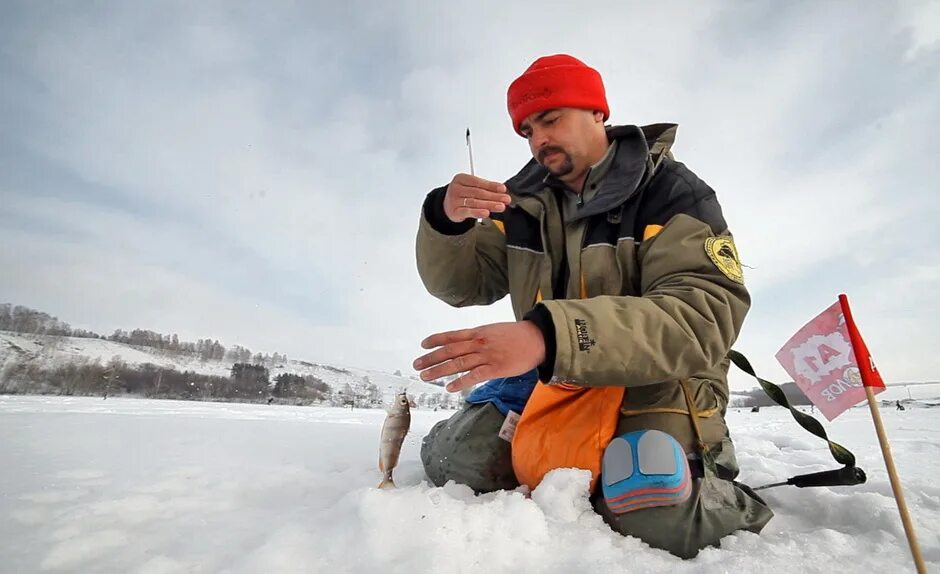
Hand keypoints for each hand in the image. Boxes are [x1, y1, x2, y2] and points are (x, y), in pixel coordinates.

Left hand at [413, 321, 545, 392]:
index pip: (452, 335)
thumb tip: (468, 344)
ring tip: (426, 376)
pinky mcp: (496, 368)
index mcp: (478, 332)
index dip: (436, 340)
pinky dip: (460, 382)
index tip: (422, 345)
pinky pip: (474, 376)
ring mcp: (486, 355)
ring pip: (458, 363)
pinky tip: (449, 388)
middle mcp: (478, 343)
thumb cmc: (518, 335)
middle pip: (450, 351)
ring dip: (440, 370)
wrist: (538, 338)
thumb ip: (480, 337)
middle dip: (431, 358)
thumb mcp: (495, 331)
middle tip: (417, 365)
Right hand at [444, 174, 511, 222]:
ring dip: (489, 204)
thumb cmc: (462, 195)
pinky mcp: (454, 211)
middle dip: (494, 196)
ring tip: (500, 206)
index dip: (491, 185)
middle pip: (478, 192)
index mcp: (461, 178)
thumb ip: (485, 188)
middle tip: (505, 199)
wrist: (448, 206)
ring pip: (474, 202)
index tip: (503, 189)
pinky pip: (467, 212)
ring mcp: (454, 200)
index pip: (478, 182)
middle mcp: (456, 188)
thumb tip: (501, 191)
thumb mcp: (471, 187)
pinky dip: (478, 212)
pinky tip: (486, 213)